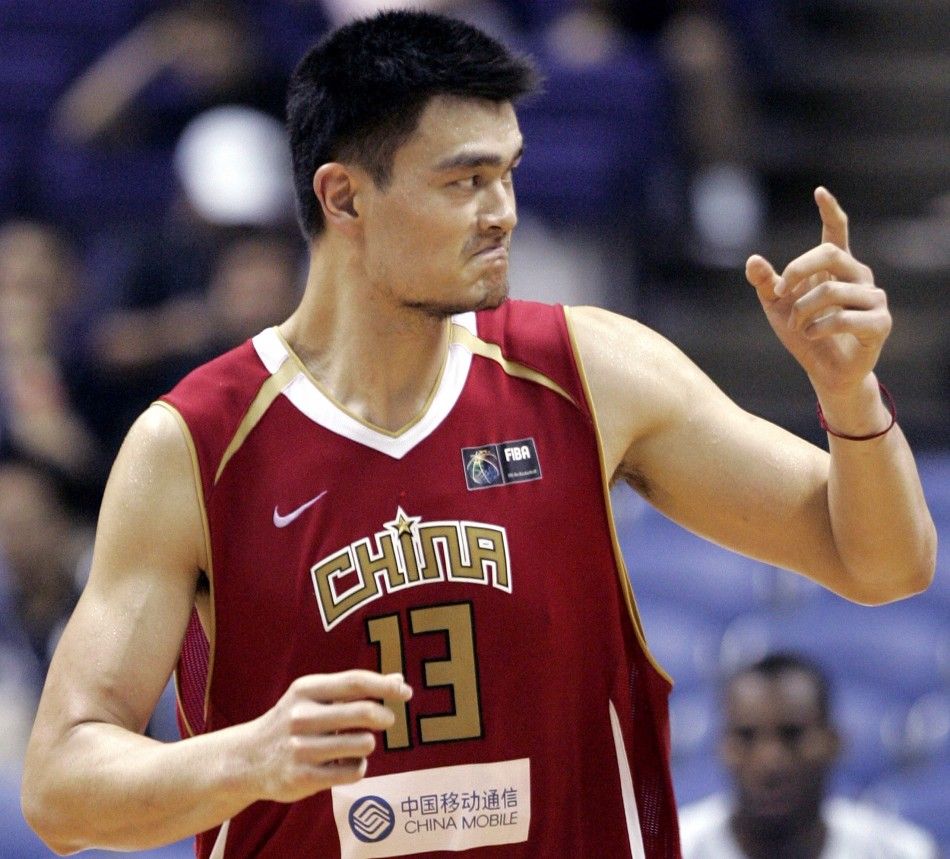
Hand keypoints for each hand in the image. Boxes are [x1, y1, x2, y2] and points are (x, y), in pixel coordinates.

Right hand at [248, 670, 411, 802]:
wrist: (247, 759)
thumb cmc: (293, 721)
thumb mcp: (315, 697)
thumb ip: (354, 688)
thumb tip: (399, 679)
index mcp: (306, 689)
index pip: (355, 682)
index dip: (385, 686)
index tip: (406, 691)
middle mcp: (301, 716)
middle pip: (364, 713)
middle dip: (384, 716)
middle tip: (387, 719)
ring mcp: (301, 748)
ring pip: (364, 744)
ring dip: (367, 744)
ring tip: (354, 744)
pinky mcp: (304, 778)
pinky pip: (354, 772)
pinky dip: (357, 767)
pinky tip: (344, 764)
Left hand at [744, 187, 891, 396]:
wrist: (825, 372)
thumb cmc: (804, 334)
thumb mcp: (777, 308)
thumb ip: (766, 284)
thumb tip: (752, 260)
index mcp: (835, 268)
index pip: (836, 233)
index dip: (830, 211)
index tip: (819, 192)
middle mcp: (858, 276)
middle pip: (829, 254)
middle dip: (798, 270)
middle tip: (780, 291)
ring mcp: (873, 298)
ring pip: (831, 291)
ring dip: (803, 312)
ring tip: (798, 326)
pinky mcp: (879, 322)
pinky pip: (843, 318)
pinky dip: (818, 329)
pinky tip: (812, 335)